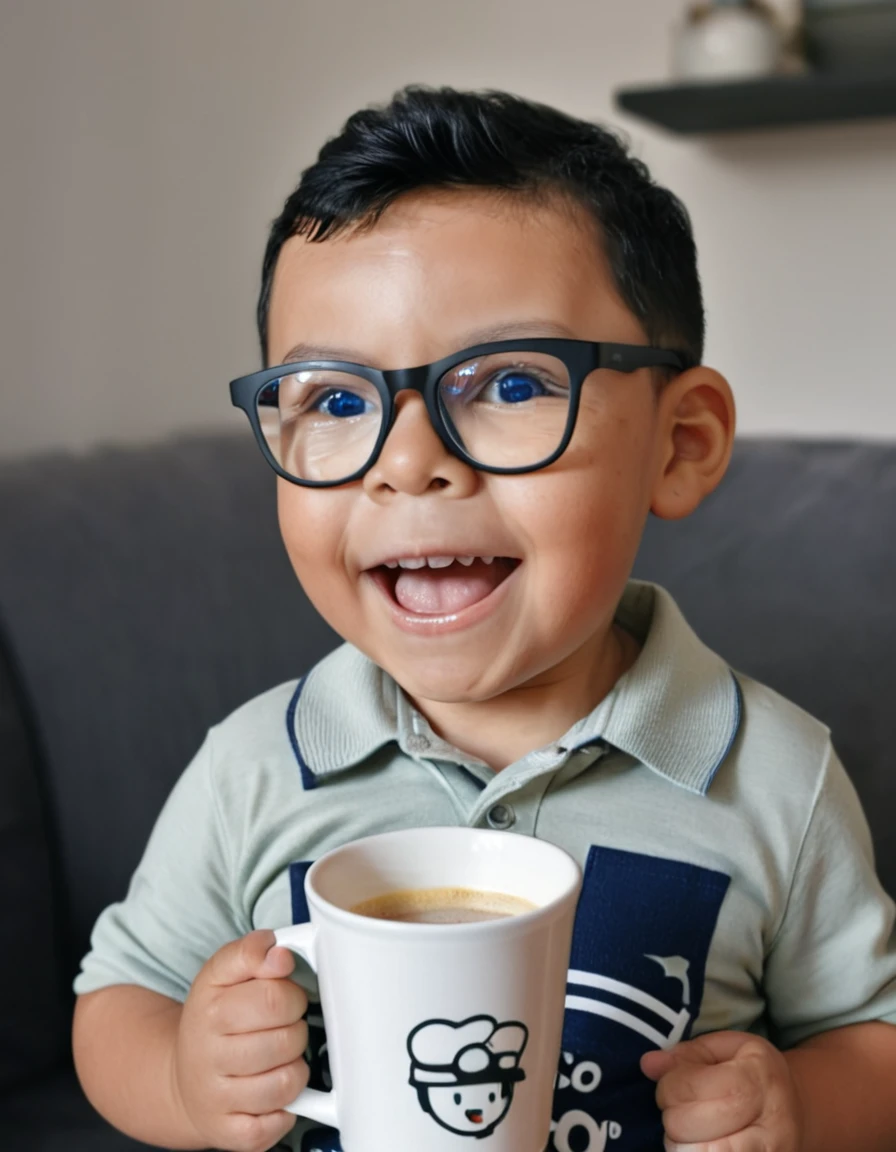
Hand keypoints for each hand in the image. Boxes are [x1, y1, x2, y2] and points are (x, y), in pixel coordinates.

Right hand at [173, 929, 308, 1151]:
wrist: (183, 1075)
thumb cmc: (212, 1021)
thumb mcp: (221, 973)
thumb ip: (251, 952)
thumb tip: (279, 953)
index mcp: (211, 1011)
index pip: (275, 998)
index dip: (291, 995)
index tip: (284, 997)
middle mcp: (210, 1057)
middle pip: (286, 1041)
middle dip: (296, 1030)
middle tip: (282, 1028)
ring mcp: (218, 1099)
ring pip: (287, 1083)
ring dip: (294, 1069)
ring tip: (278, 1059)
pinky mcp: (228, 1133)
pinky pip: (275, 1126)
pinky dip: (285, 1110)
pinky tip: (272, 1092)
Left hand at [641, 1031, 803, 1151]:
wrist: (796, 1112)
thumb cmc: (752, 1074)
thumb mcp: (725, 1049)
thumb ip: (686, 1054)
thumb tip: (648, 1064)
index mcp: (760, 1075)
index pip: (695, 1086)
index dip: (670, 1087)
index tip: (670, 1085)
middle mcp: (772, 1121)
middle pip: (694, 1126)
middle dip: (673, 1118)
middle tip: (679, 1111)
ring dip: (682, 1145)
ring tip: (689, 1133)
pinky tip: (699, 1145)